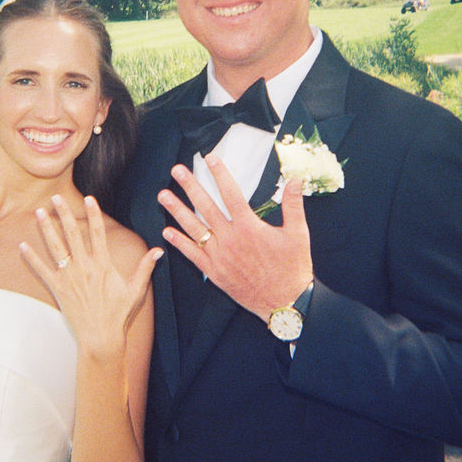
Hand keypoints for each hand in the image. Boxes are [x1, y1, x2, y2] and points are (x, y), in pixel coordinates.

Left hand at [21, 195, 161, 355]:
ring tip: (40, 212)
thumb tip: (159, 250)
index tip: (89, 198)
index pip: (98, 233)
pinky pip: (42, 271)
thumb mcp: (136, 290)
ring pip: (56, 247)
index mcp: (103, 265)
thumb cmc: (119, 315)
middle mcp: (85, 268)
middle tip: (56, 197)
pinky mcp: (58, 289)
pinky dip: (31, 258)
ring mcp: (69, 278)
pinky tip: (22, 245)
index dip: (94, 214)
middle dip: (64, 213)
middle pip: (73, 234)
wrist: (101, 337)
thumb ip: (145, 268)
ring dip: (47, 228)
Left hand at [157, 154, 313, 320]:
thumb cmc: (293, 268)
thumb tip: (295, 179)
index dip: (219, 174)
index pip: (231, 194)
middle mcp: (231, 240)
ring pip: (194, 229)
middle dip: (190, 186)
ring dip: (177, 211)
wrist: (285, 303)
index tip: (209, 158)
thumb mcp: (298, 234)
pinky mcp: (215, 273)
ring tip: (163, 196)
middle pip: (206, 207)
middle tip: (176, 170)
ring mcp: (220, 257)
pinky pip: (193, 255)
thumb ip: (293, 204)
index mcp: (250, 227)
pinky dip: (179, 243)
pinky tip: (167, 231)